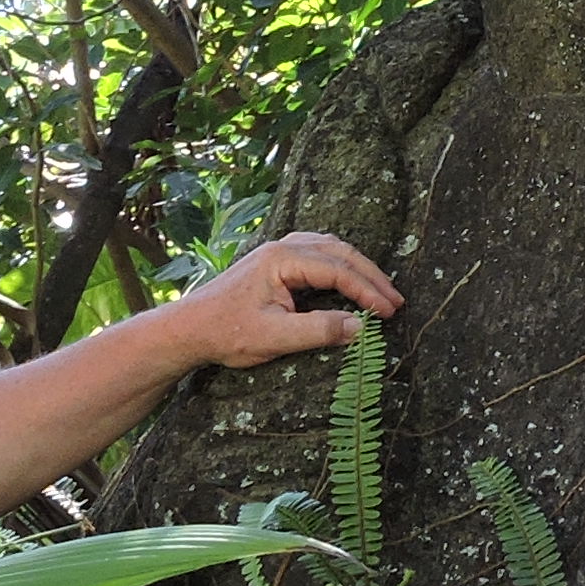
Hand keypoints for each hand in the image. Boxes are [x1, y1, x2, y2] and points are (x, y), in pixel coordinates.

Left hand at [164, 231, 401, 370]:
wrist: (188, 329)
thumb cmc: (226, 333)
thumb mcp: (275, 337)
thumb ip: (318, 330)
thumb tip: (359, 327)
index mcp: (282, 260)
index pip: (338, 270)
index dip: (367, 291)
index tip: (388, 313)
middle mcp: (282, 248)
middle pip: (339, 252)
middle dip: (371, 277)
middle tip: (396, 302)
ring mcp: (278, 252)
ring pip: (330, 249)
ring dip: (357, 268)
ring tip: (379, 291)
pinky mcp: (275, 263)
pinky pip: (317, 253)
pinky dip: (340, 264)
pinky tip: (348, 278)